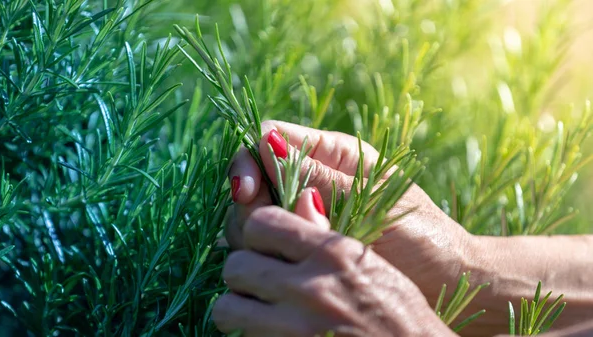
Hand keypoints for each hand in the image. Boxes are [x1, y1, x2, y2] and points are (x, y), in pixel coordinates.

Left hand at [214, 188, 454, 335]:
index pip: (260, 222)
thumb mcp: (369, 264)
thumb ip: (327, 233)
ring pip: (226, 308)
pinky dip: (250, 335)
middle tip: (259, 282)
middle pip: (236, 265)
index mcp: (332, 254)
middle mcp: (310, 288)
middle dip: (243, 273)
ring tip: (257, 313)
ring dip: (238, 309)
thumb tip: (300, 195)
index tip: (265, 244)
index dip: (257, 232)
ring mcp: (294, 328)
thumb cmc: (401, 314)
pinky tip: (272, 333)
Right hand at [226, 120, 471, 300]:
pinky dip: (265, 251)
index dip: (249, 160)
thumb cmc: (421, 235)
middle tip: (269, 232)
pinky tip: (282, 267)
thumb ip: (319, 176)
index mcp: (332, 154)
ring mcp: (307, 211)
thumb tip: (266, 143)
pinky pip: (268, 240)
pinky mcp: (306, 243)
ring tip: (285, 255)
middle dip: (251, 203)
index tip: (246, 192)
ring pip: (254, 211)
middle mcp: (313, 178)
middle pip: (254, 176)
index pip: (270, 137)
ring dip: (256, 231)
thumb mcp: (372, 202)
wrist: (445, 280)